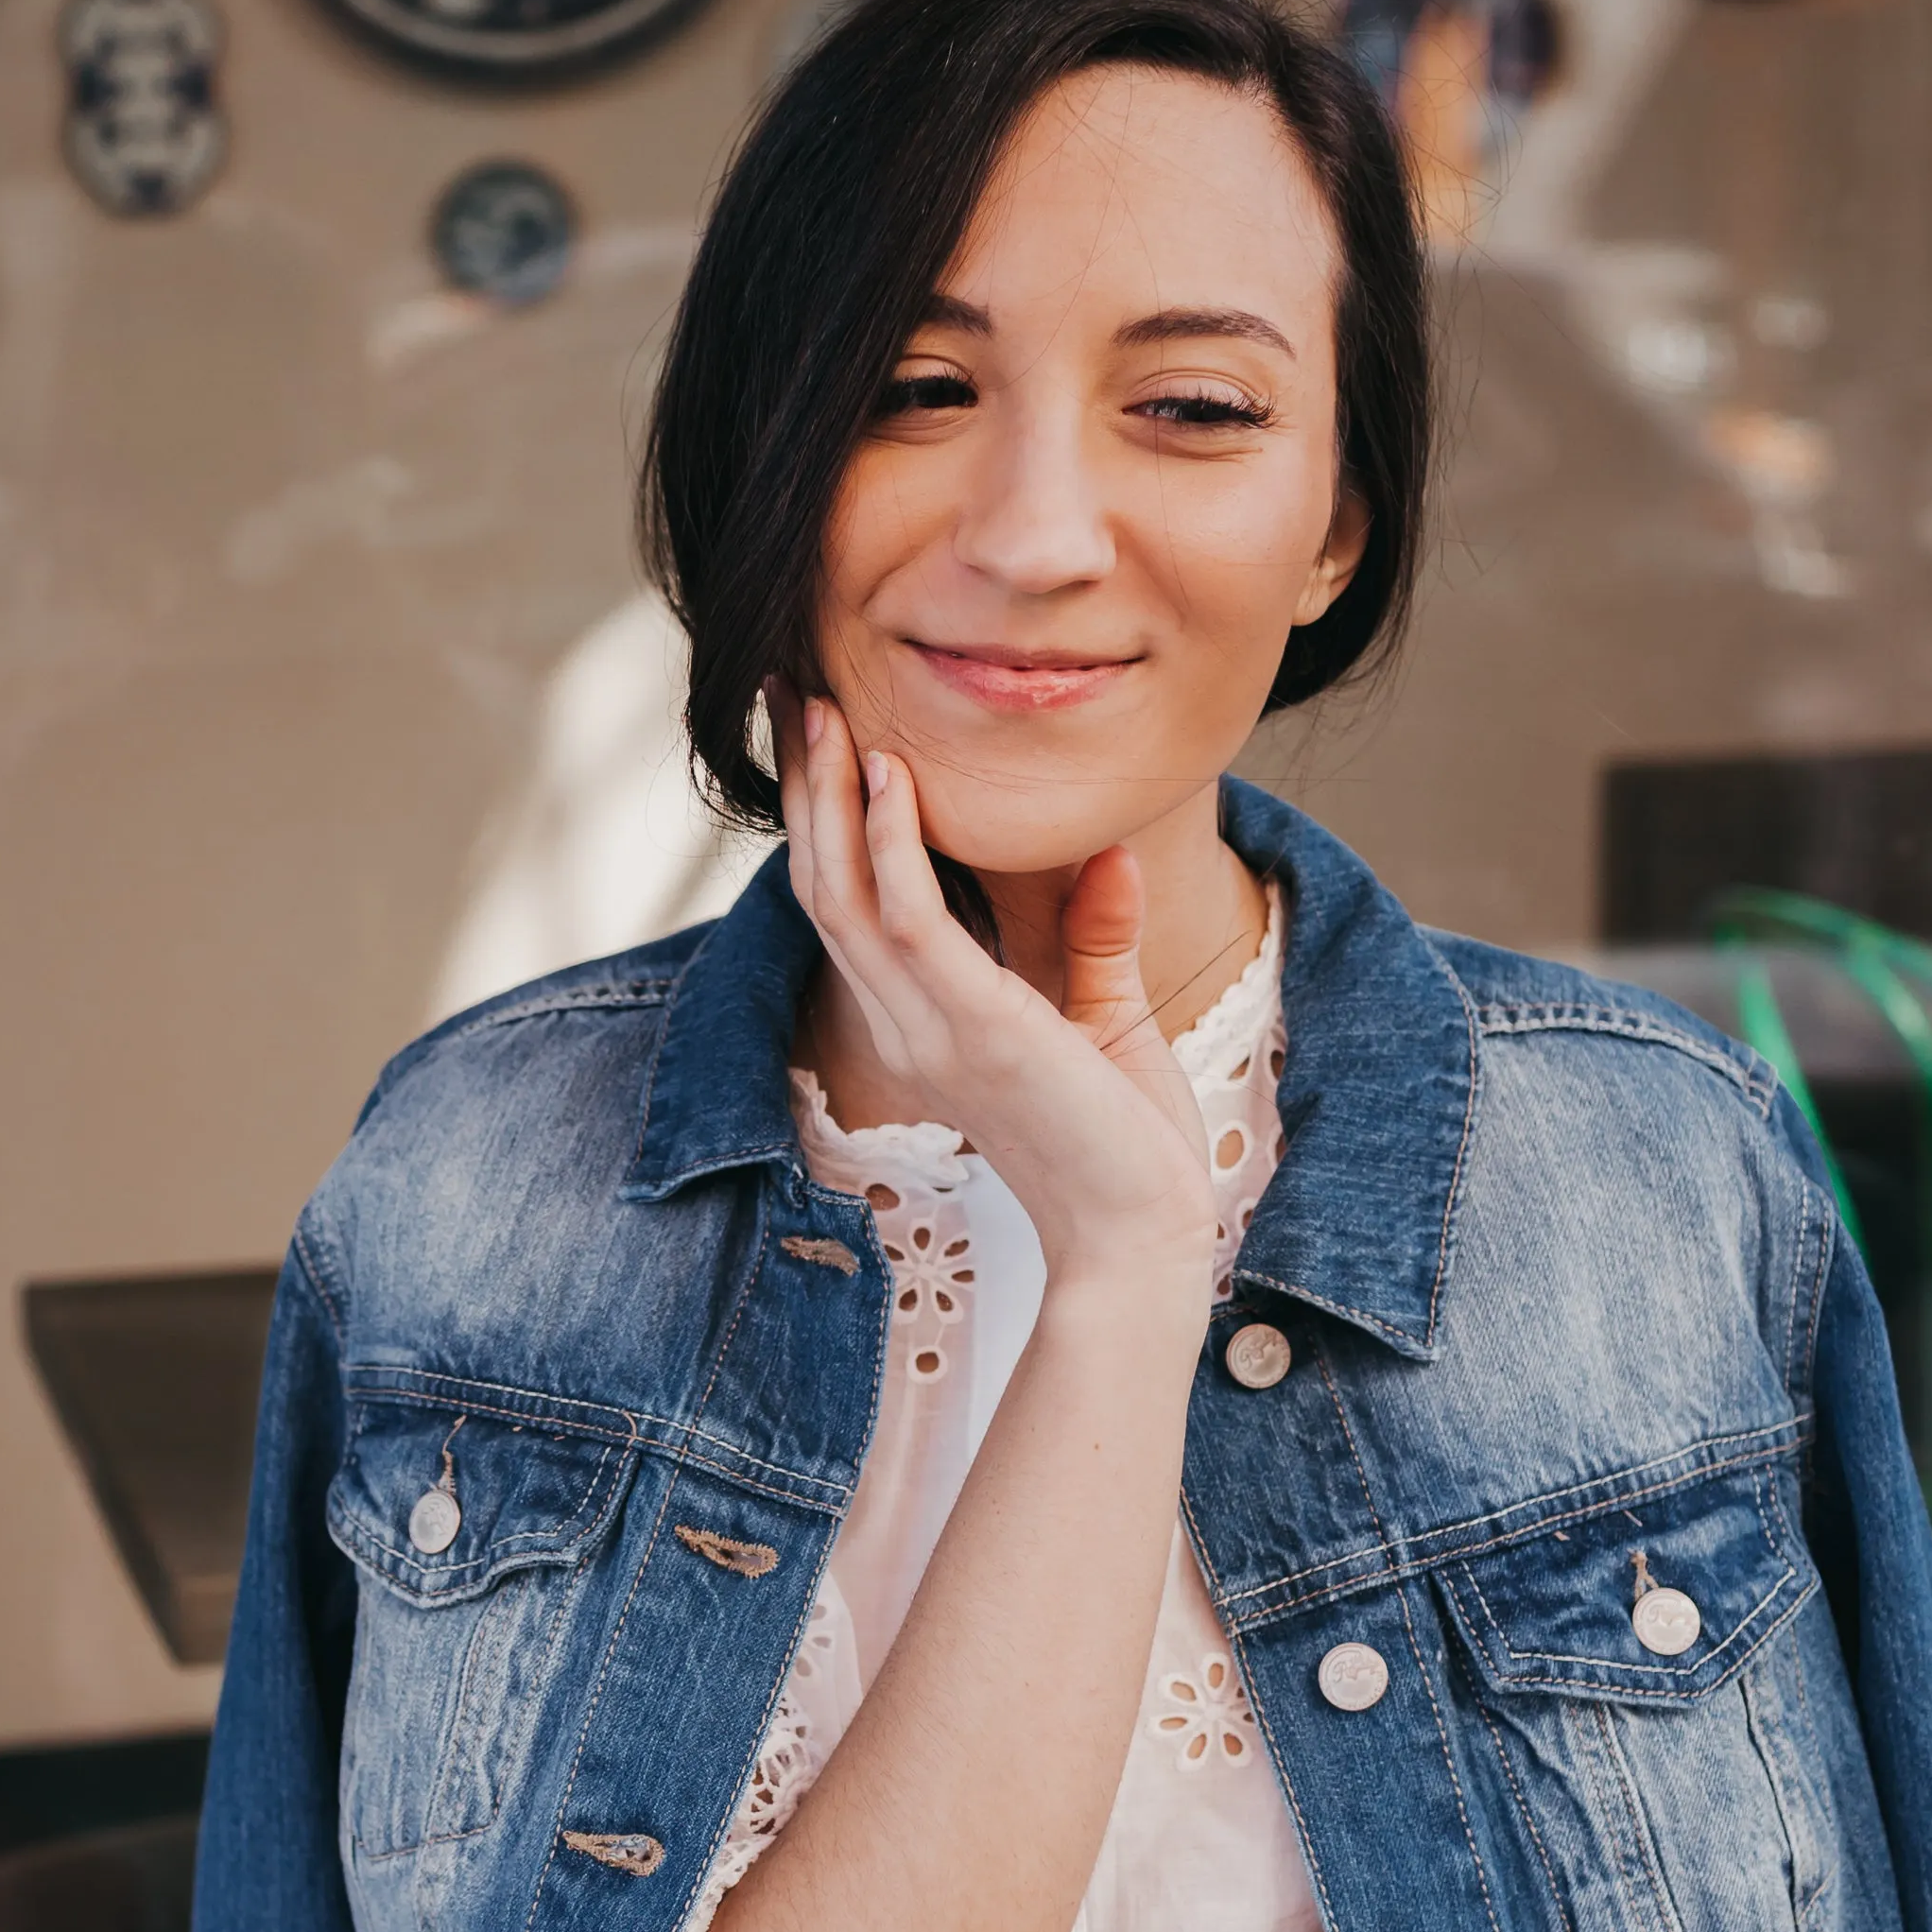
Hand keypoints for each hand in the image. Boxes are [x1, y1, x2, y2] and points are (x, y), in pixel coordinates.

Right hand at [776, 690, 1213, 1297]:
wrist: (1140, 1240)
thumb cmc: (1124, 1151)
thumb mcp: (1106, 1026)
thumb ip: (1095, 943)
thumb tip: (1109, 857)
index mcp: (920, 1022)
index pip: (847, 907)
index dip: (821, 819)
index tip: (822, 735)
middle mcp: (904, 1021)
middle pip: (822, 883)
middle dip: (802, 785)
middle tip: (790, 690)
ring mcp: (928, 1025)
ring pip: (843, 891)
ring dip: (826, 794)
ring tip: (819, 707)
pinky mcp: (973, 1027)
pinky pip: (907, 919)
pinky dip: (888, 842)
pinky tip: (887, 773)